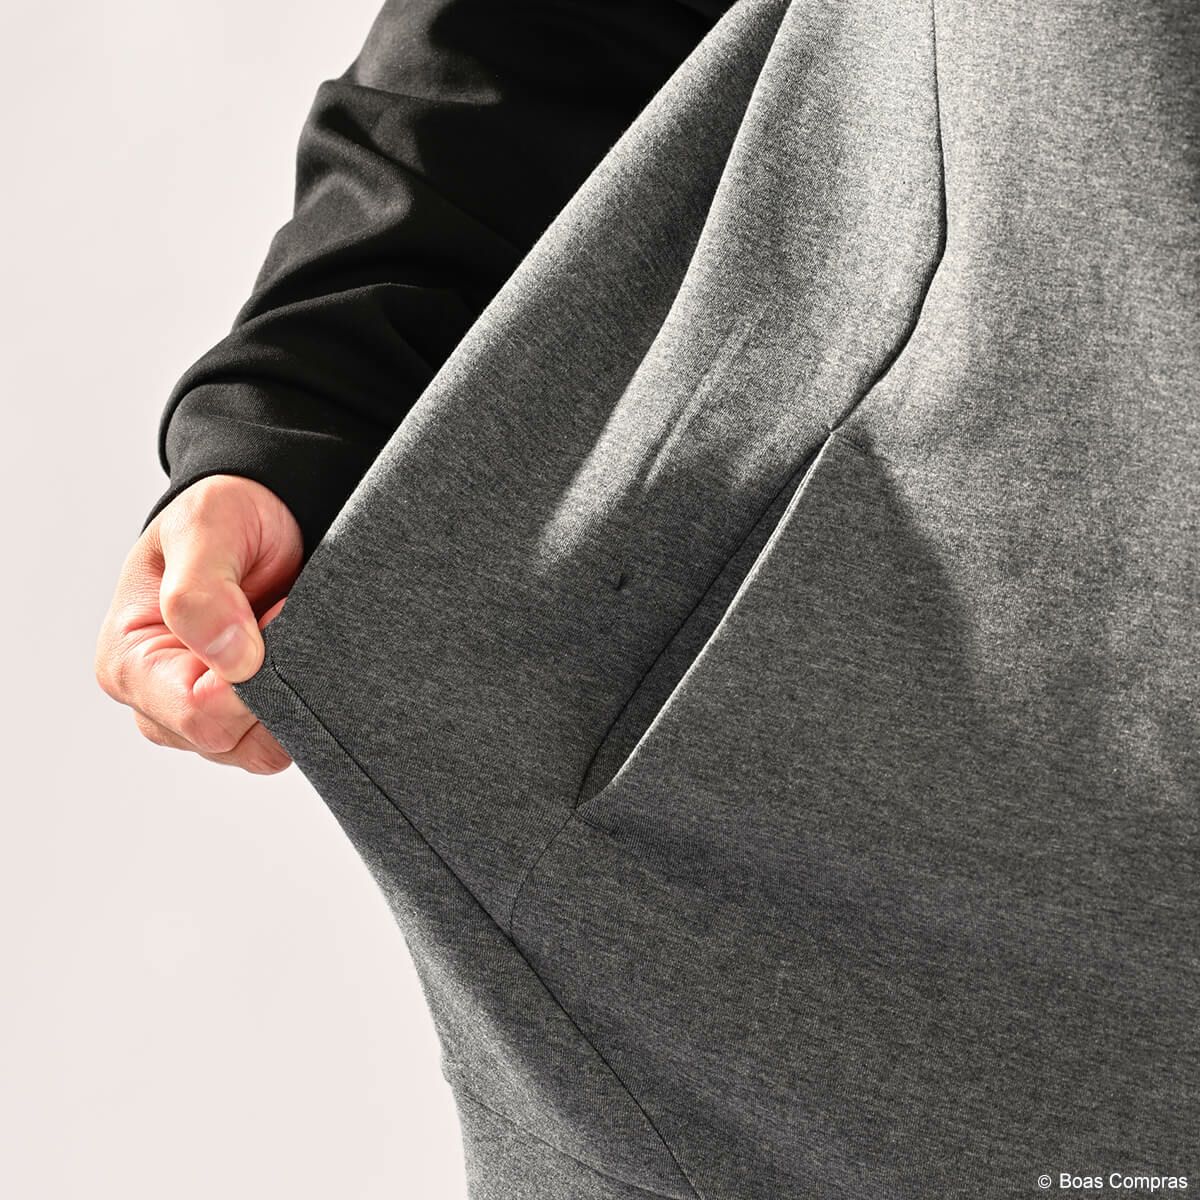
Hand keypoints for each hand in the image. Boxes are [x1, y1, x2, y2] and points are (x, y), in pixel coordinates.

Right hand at [95, 475, 303, 773]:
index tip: (276, 615)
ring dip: (291, 698)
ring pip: (260, 750)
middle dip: (273, 686)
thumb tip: (232, 660)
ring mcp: (206, 715)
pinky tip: (302, 657)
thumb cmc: (221, 518)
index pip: (195, 711)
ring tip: (290, 635)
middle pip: (228, 739)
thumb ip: (201, 591)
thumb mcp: (204, 526)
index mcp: (129, 662)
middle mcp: (159, 702)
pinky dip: (304, 703)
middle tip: (287, 618)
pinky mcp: (248, 719)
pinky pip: (284, 739)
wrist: (260, 515)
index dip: (249, 678)